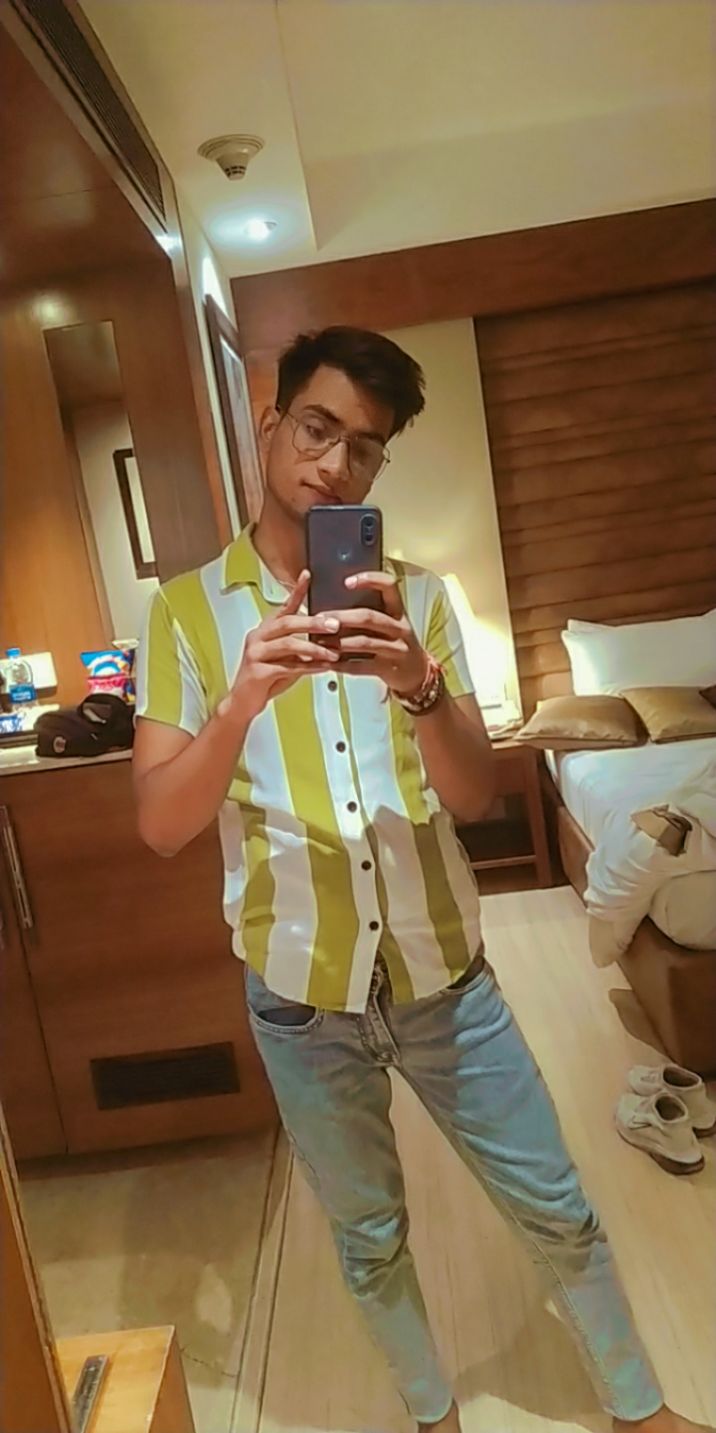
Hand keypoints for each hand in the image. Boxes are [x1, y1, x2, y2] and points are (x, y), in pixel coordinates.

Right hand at [219, 571, 339, 724]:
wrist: (243, 704)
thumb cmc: (266, 679)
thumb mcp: (286, 659)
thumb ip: (301, 648)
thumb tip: (326, 639)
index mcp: (264, 631)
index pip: (283, 607)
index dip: (296, 591)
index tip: (308, 575)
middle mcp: (257, 637)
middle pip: (286, 623)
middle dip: (312, 623)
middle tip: (334, 624)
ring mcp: (255, 653)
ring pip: (288, 644)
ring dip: (314, 648)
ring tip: (333, 653)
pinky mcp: (257, 672)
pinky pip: (287, 667)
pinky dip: (308, 667)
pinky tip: (322, 669)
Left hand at [331, 571, 429, 695]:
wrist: (417, 672)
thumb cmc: (396, 642)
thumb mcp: (390, 623)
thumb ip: (370, 613)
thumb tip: (334, 604)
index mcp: (398, 611)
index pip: (389, 586)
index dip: (370, 580)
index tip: (347, 581)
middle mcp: (399, 628)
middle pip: (369, 617)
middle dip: (342, 617)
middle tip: (320, 618)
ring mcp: (396, 649)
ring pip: (364, 642)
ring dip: (338, 642)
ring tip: (319, 641)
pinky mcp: (388, 668)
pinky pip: (362, 666)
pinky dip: (342, 665)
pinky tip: (328, 663)